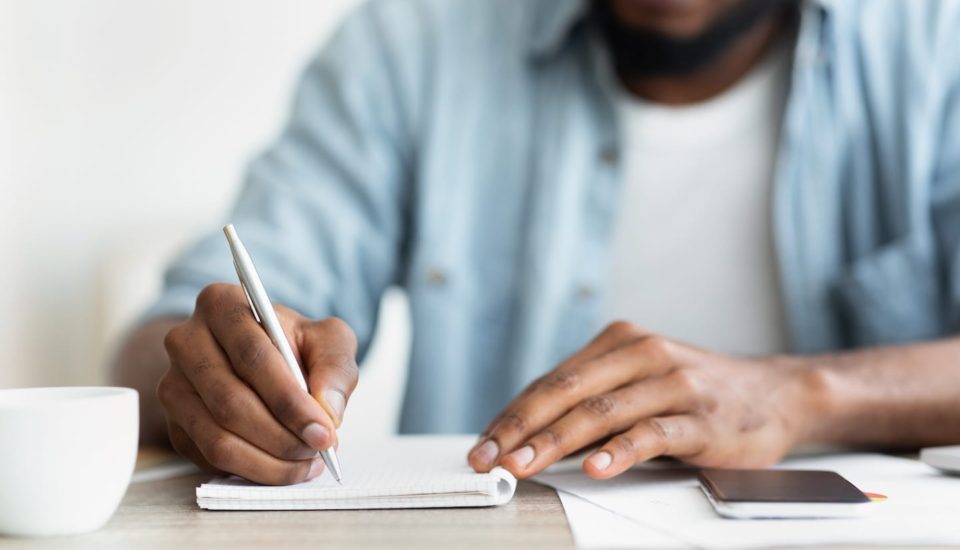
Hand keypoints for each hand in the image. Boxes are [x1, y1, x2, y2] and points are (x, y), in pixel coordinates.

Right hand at [158, 283, 358, 484]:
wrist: (261, 361)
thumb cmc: (294, 345)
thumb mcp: (327, 339)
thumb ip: (335, 365)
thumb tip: (328, 409)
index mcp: (220, 304)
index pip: (252, 357)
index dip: (289, 400)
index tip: (323, 429)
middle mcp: (186, 342)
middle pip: (231, 402)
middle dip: (282, 436)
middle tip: (319, 448)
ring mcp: (173, 386)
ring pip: (217, 437)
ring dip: (269, 461)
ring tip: (307, 461)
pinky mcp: (175, 424)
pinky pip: (210, 458)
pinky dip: (254, 470)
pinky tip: (285, 466)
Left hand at [468, 321, 819, 478]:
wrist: (775, 393)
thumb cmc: (695, 392)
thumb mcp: (638, 383)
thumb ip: (591, 401)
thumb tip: (527, 435)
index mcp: (619, 341)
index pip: (552, 381)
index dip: (512, 414)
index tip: (482, 445)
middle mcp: (643, 353)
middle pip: (568, 391)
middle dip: (521, 427)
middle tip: (489, 457)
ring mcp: (675, 383)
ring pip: (602, 411)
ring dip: (557, 440)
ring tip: (524, 464)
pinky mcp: (703, 416)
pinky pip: (654, 432)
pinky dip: (621, 450)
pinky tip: (596, 467)